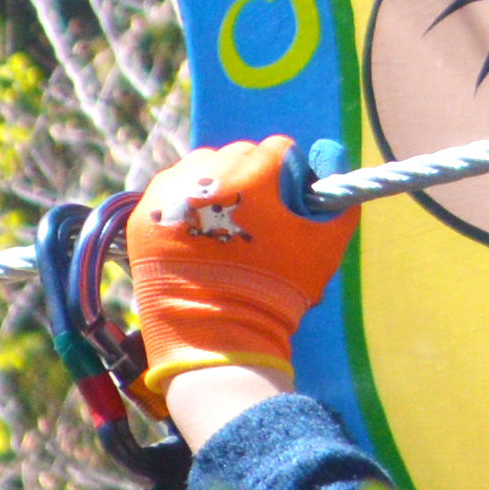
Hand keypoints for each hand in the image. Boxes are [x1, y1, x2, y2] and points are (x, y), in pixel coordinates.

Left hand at [125, 135, 352, 389]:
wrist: (217, 339)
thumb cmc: (276, 292)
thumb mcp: (323, 251)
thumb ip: (340, 211)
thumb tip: (342, 192)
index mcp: (253, 172)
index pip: (278, 150)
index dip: (288, 174)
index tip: (286, 198)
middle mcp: (207, 171)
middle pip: (238, 155)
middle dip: (251, 178)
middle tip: (255, 216)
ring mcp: (170, 190)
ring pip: (200, 168)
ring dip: (215, 186)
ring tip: (222, 223)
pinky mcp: (146, 212)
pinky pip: (170, 192)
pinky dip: (184, 205)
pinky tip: (195, 233)